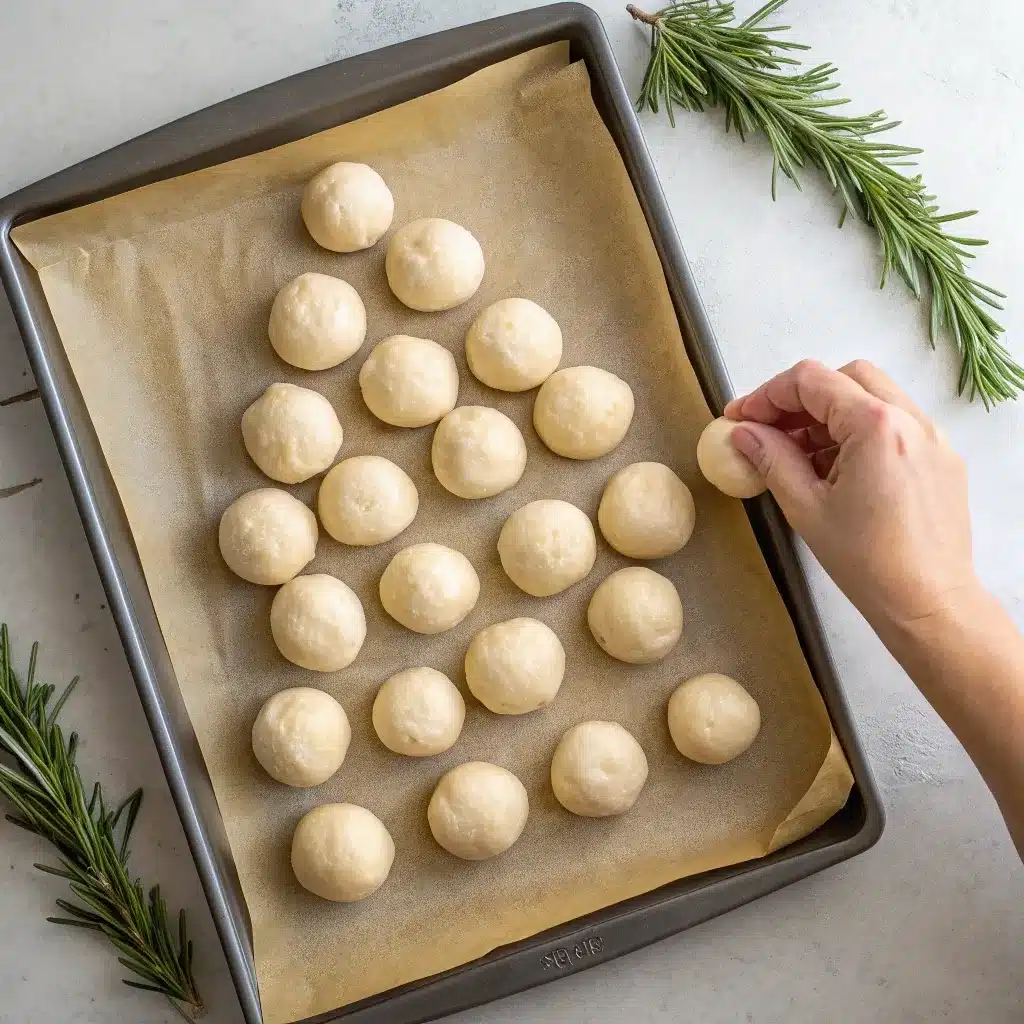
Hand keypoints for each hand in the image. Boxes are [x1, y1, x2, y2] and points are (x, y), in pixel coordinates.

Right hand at [724, 359, 976, 634]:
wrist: (928, 602)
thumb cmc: (869, 563)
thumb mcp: (805, 508)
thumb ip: (771, 459)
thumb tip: (744, 433)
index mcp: (876, 427)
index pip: (812, 381)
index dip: (767, 395)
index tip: (742, 417)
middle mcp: (911, 421)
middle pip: (846, 378)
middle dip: (801, 398)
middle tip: (769, 429)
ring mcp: (932, 438)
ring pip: (873, 398)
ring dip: (830, 414)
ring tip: (798, 454)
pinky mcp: (941, 459)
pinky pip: (894, 425)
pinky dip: (859, 432)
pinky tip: (835, 469)